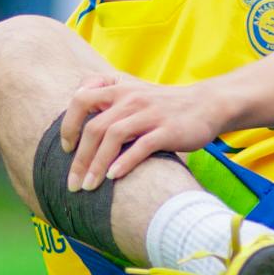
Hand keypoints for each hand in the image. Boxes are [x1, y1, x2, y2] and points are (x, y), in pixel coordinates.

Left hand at [60, 74, 230, 191]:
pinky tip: (113, 177)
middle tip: (72, 183)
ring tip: (89, 186)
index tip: (66, 148)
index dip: (68, 124)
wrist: (207, 104)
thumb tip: (78, 127)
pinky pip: (141, 146)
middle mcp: (132, 98)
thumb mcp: (135, 92)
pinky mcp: (168, 130)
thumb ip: (107, 100)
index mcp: (120, 88)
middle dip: (79, 158)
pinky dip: (124, 162)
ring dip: (97, 164)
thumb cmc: (165, 105)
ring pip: (113, 136)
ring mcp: (150, 114)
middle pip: (94, 127)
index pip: (81, 99)